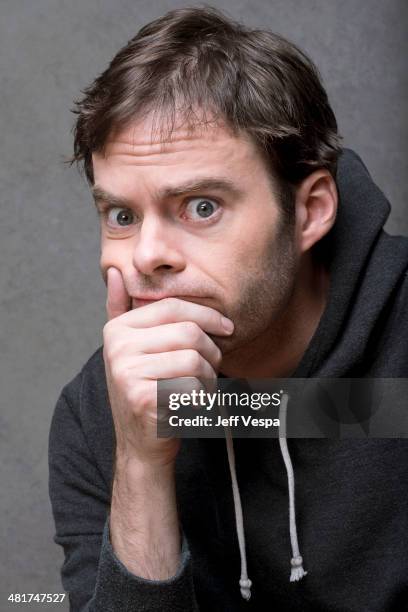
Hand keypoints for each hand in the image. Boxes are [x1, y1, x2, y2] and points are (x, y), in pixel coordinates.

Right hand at [103, 267, 233, 467]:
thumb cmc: (145, 390)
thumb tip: (116, 272)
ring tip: (201, 388)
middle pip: (189, 332)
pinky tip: (193, 404)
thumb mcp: (129, 349)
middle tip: (213, 367)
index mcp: (117, 329)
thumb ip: (121, 310)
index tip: (227, 327)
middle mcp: (117, 348)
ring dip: (209, 376)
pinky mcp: (143, 398)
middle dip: (212, 351)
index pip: (174, 308)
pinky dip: (202, 397)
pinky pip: (193, 386)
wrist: (140, 444)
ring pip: (195, 360)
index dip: (207, 315)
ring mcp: (127, 373)